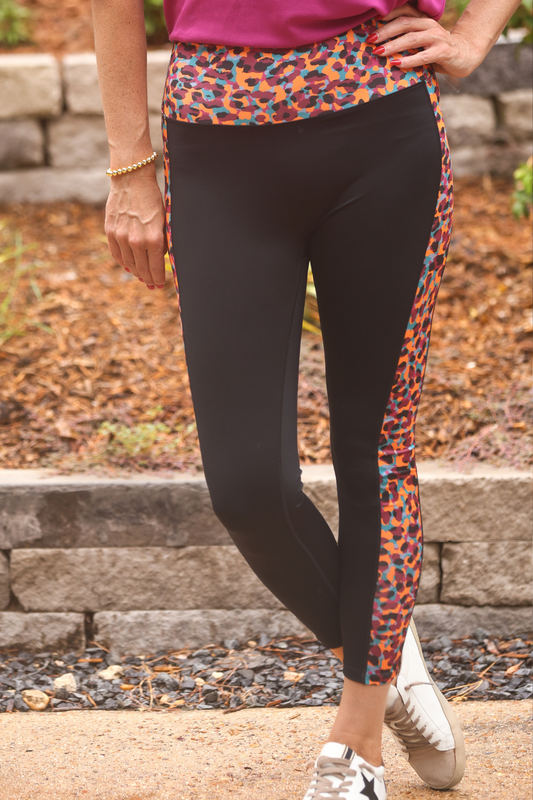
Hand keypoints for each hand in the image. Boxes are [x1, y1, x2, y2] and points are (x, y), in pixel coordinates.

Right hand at [104, 168, 166, 289]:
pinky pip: (116, 254)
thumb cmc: (152, 198)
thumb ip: (163, 241)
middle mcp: (136, 241)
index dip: (159, 278)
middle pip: (142, 269)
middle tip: (152, 285)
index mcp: (153, 239)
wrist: (131, 178)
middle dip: (149, 279)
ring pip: (129, 264)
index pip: (155, 268)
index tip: (161, 285)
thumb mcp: (164, 220)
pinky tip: (129, 266)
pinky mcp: (110, 232)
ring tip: (142, 277)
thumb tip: (162, 259)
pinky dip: (123, 263)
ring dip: (136, 272)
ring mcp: (121, 237)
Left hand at [369, 4, 482, 76]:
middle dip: (385, 31)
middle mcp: (429, 25)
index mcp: (423, 20)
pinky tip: (396, 63)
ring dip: (393, 45)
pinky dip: (408, 60)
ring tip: (379, 51)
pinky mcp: (442, 52)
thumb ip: (407, 41)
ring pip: (411, 38)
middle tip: (370, 39)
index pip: (404, 12)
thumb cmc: (438, 50)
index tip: (371, 22)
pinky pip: (422, 56)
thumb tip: (380, 46)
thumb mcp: (422, 41)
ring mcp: (437, 38)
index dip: (388, 15)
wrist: (466, 54)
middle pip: (404, 23)